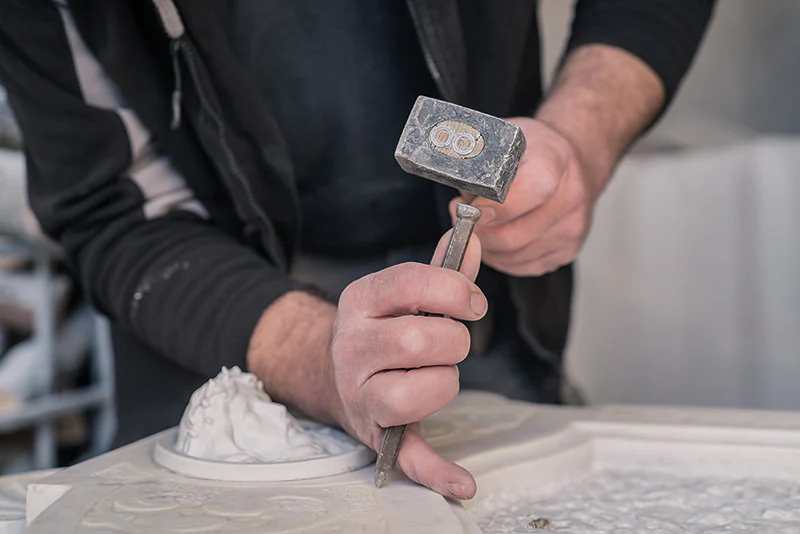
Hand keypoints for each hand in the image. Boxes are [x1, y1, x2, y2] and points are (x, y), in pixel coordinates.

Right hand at [329, 231, 484, 499]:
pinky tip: (463, 481)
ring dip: (444, 384)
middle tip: (452, 343)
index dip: (453, 289)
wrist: (333, 372)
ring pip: (411, 392)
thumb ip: (442, 269)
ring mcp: (359, 392)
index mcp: (361, 301)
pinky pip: (404, 455)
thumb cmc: (381, 328)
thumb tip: (474, 240)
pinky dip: (436, 471)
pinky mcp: (375, 432)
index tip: (472, 302)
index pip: (410, 283)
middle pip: (418, 340)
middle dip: (454, 341)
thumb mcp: (401, 293)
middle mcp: (353, 346)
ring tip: (437, 375)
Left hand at [452, 117, 597, 276]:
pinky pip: (522, 266)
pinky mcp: (568, 250)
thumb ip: (477, 165)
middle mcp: (569, 197)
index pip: (527, 192)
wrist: (573, 160)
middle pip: (512, 236)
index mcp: (552, 162)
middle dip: (477, 233)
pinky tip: (496, 238)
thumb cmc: (532, 150)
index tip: (469, 209)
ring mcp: (571, 227)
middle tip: (462, 219)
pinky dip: (502, 258)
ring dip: (486, 247)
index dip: (494, 208)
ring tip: (479, 226)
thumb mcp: (503, 139)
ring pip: (513, 256)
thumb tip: (454, 197)